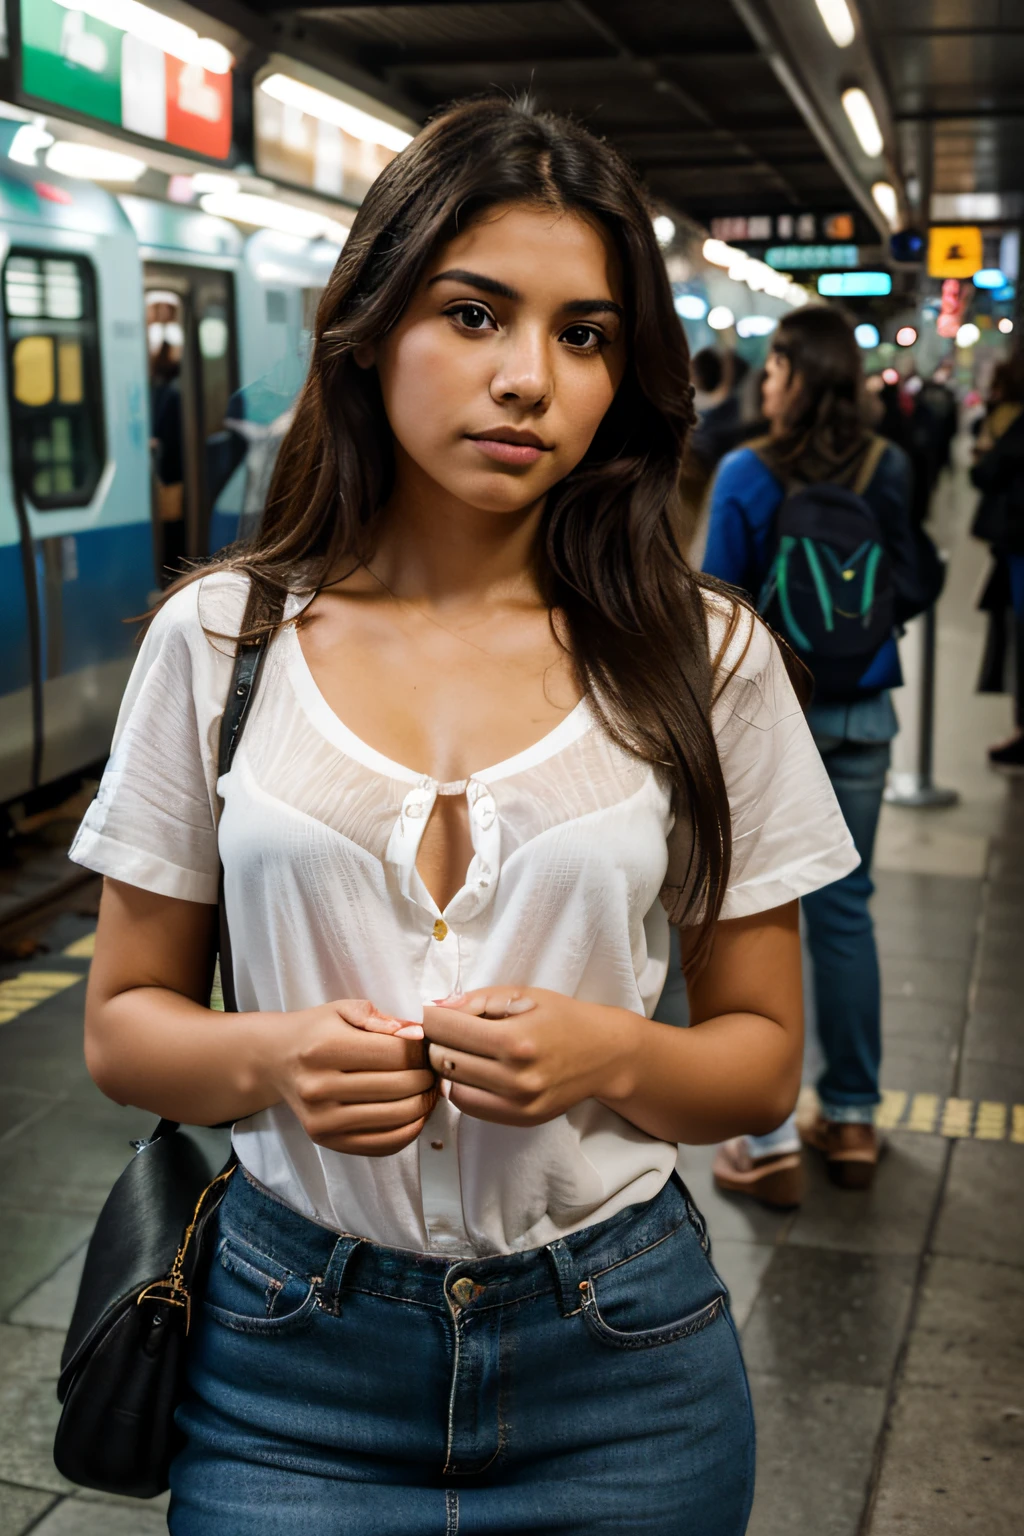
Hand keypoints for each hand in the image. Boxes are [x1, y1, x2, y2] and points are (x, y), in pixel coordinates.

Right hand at [268, 1000, 438, 1155]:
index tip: (427, 1048)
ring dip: (424, 1104)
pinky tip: (417, 1115)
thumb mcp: (342, 1009)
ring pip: (396, 1117)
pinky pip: (382, 1144)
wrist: (277, 1059)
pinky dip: (410, 1131)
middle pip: (399, 1086)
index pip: (395, 1054)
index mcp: (324, 1048)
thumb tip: (416, 1032)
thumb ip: (378, 1016)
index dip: (421, 1051)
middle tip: (434, 1070)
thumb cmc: (317, 1031)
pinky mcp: (326, 1140)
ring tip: (429, 1090)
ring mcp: (321, 1119)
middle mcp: (319, 1087)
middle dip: (427, 1077)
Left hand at [422, 987, 638, 1127]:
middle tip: (445, 1030)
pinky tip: (476, 1070)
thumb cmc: (563, 1017)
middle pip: (442, 1058)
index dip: (431, 1018)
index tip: (431, 1013)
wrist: (605, 1053)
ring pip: (451, 1085)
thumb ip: (476, 1000)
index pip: (445, 1029)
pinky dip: (463, 1086)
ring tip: (461, 1049)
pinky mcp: (520, 1119)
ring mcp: (517, 1104)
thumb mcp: (522, 994)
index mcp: (514, 1040)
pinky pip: (469, 1106)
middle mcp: (514, 1078)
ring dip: (448, 1065)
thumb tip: (435, 1009)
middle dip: (437, 1040)